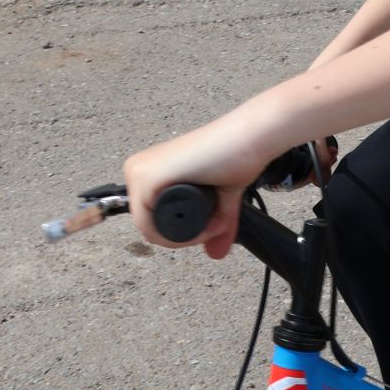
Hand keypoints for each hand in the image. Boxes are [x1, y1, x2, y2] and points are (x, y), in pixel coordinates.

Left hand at [122, 111, 277, 258]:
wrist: (250, 136)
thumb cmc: (236, 154)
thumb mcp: (219, 197)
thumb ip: (216, 225)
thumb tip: (217, 252)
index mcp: (150, 169)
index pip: (151, 218)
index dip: (182, 233)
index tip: (212, 228)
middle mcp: (139, 168)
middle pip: (149, 224)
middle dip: (184, 235)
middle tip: (216, 227)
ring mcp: (140, 171)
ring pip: (148, 228)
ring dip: (185, 235)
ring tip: (215, 225)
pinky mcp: (146, 178)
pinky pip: (148, 225)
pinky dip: (178, 235)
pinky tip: (206, 224)